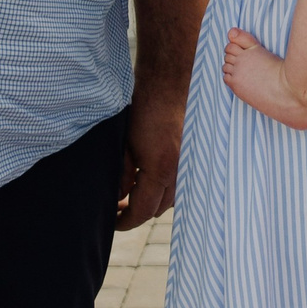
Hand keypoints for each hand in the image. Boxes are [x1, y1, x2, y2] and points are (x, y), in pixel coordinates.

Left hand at [118, 82, 183, 229]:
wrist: (170, 86)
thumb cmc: (145, 111)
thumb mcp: (125, 147)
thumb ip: (121, 177)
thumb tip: (117, 199)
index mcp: (160, 171)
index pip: (142, 211)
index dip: (125, 221)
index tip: (113, 222)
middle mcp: (180, 173)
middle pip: (157, 209)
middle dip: (136, 211)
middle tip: (118, 207)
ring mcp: (189, 166)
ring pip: (169, 199)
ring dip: (151, 200)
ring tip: (131, 194)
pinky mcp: (193, 159)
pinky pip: (178, 184)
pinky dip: (163, 189)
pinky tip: (148, 180)